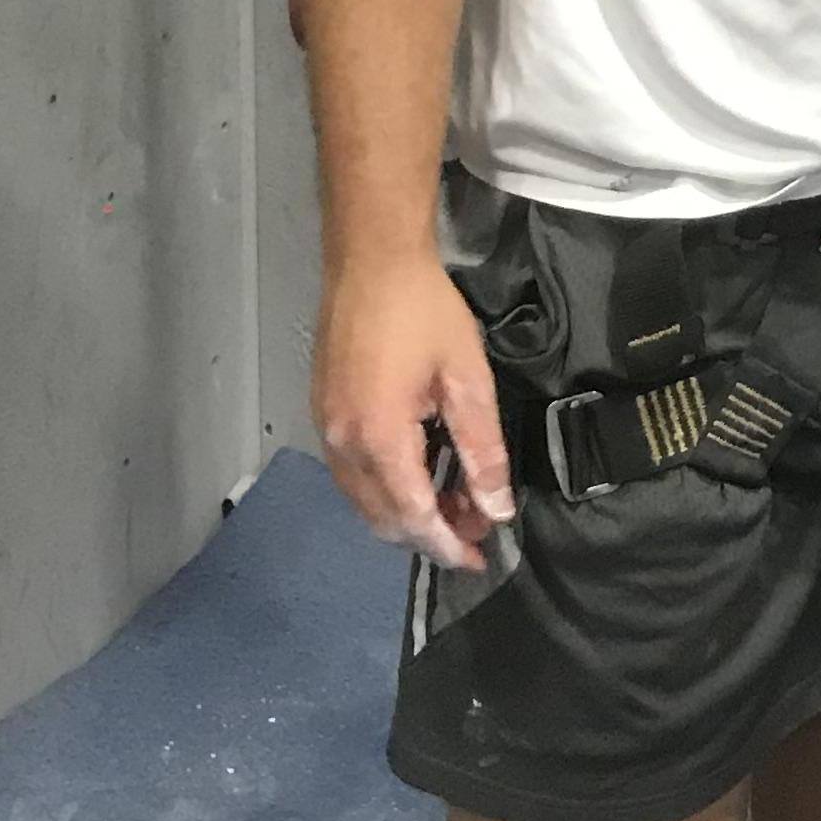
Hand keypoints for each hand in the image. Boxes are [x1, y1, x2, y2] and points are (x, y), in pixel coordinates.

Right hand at [314, 255, 516, 566]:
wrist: (371, 260)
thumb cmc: (424, 312)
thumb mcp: (468, 379)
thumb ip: (482, 450)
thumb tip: (496, 508)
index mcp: (379, 439)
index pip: (413, 517)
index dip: (447, 546)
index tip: (479, 560)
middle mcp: (343, 445)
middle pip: (384, 519)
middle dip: (431, 534)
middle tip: (476, 526)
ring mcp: (327, 430)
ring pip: (365, 501)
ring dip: (408, 514)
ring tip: (455, 502)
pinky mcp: (324, 415)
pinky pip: (354, 476)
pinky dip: (388, 489)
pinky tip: (421, 474)